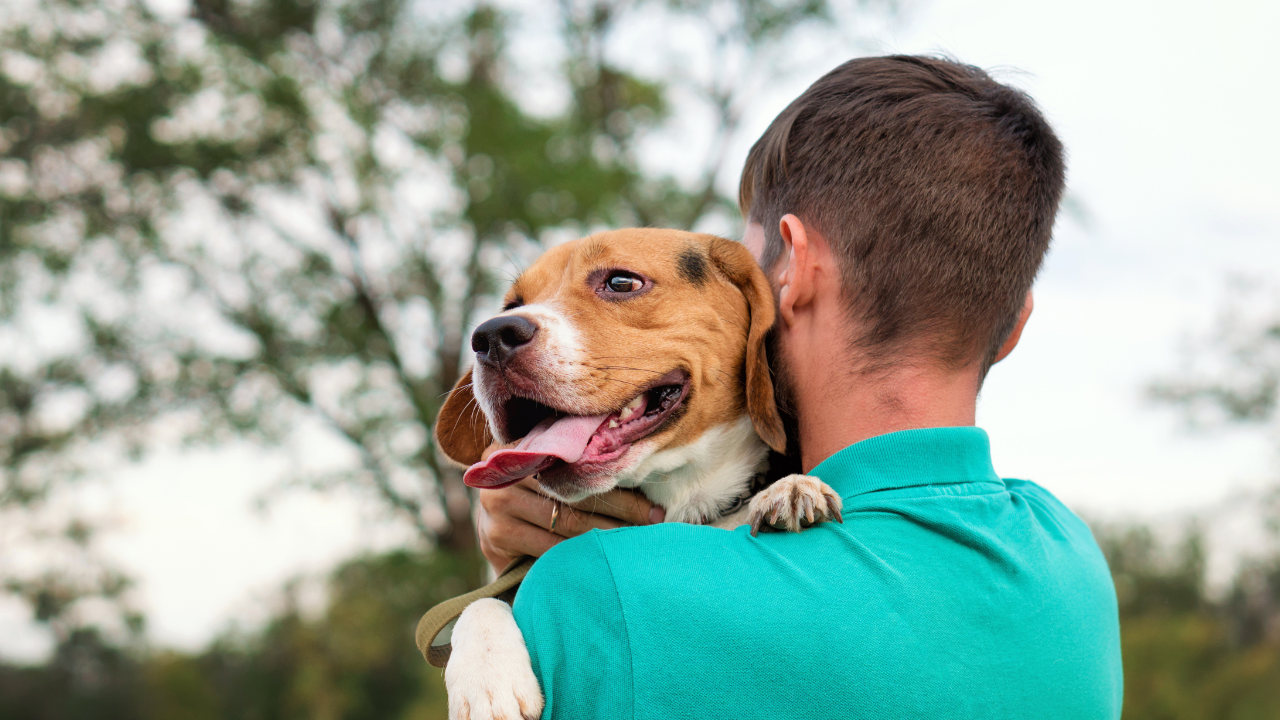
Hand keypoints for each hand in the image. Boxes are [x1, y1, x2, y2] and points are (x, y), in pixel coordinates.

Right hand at [475, 472, 665, 573]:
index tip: (653, 503)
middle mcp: (507, 473)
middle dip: (622, 511)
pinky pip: (549, 549)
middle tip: (654, 522)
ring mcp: (497, 506)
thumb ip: (576, 466)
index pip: (578, 466)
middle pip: (576, 496)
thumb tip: (640, 468)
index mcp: (523, 446)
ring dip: (606, 537)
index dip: (618, 484)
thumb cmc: (533, 496)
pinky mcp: (497, 537)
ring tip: (636, 543)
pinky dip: (580, 556)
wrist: (491, 529)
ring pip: (567, 524)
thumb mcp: (547, 472)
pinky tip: (604, 560)